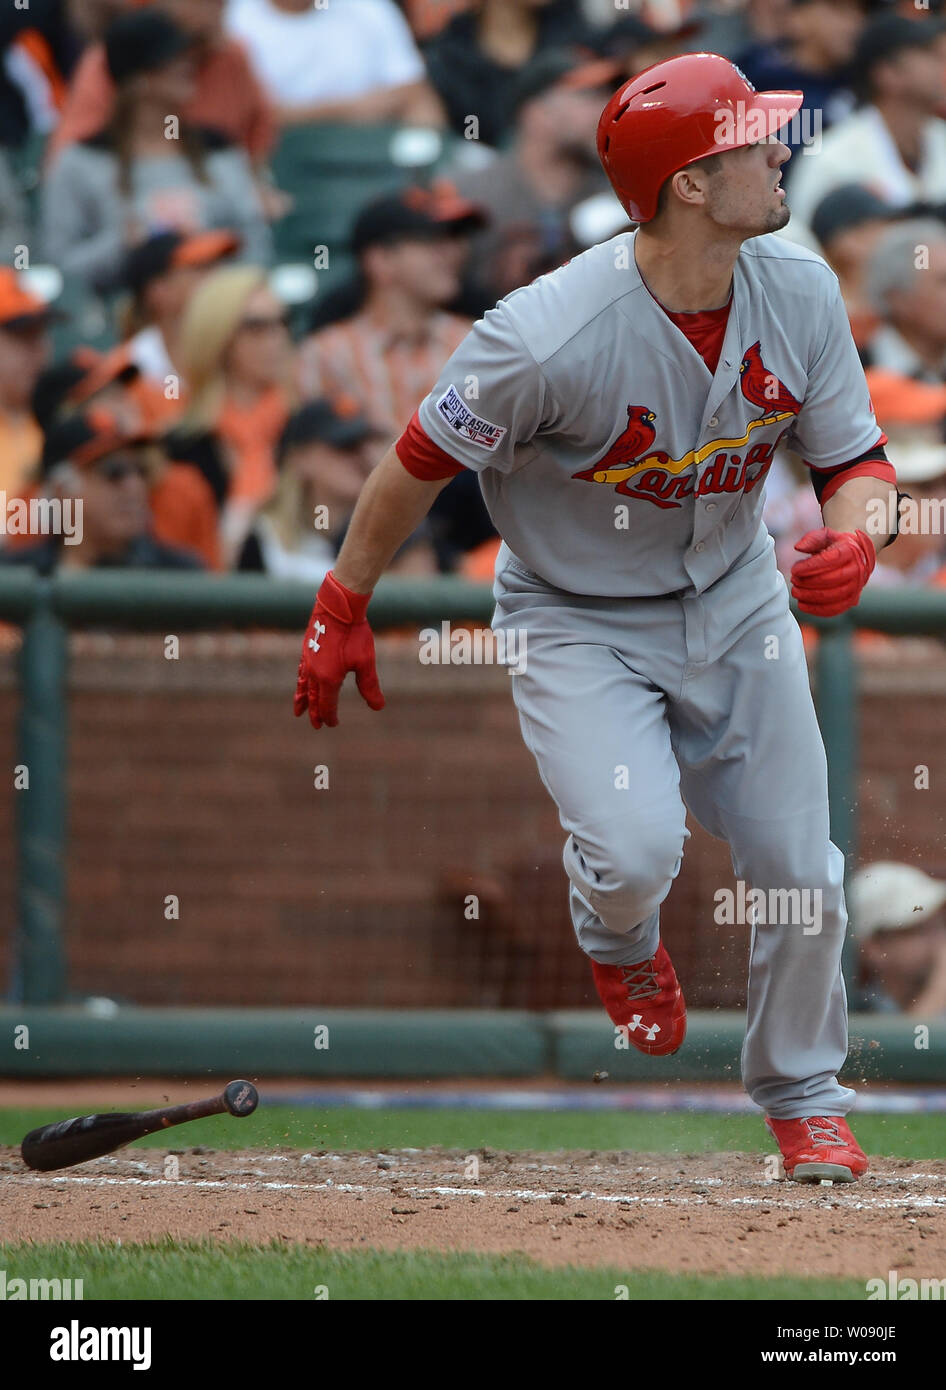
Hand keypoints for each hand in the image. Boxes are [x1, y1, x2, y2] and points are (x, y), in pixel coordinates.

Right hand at [293, 571, 384, 728]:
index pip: (327, 705)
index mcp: (328, 679)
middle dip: (315, 712)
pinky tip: (302, 681)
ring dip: (302, 699)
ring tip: (298, 710)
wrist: (338, 606)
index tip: (333, 724)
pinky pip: (301, 672)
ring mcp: (307, 661)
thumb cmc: (354, 634)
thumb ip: (369, 687)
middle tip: (315, 725)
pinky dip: (301, 682)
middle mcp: (314, 673)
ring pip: (303, 686)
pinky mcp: (306, 649)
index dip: (330, 716)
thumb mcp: (365, 662)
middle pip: (313, 698)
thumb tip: (378, 707)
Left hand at [790, 527, 875, 617]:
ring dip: (810, 596)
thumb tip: (798, 547)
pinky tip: (802, 604)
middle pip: (831, 579)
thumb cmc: (837, 545)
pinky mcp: (852, 600)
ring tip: (795, 591)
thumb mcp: (826, 535)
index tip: (794, 569)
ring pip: (833, 596)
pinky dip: (817, 610)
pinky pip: (835, 609)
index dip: (810, 566)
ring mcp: (856, 586)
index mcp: (850, 551)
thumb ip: (812, 539)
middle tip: (793, 580)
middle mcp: (857, 569)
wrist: (857, 556)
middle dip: (808, 582)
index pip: (831, 559)